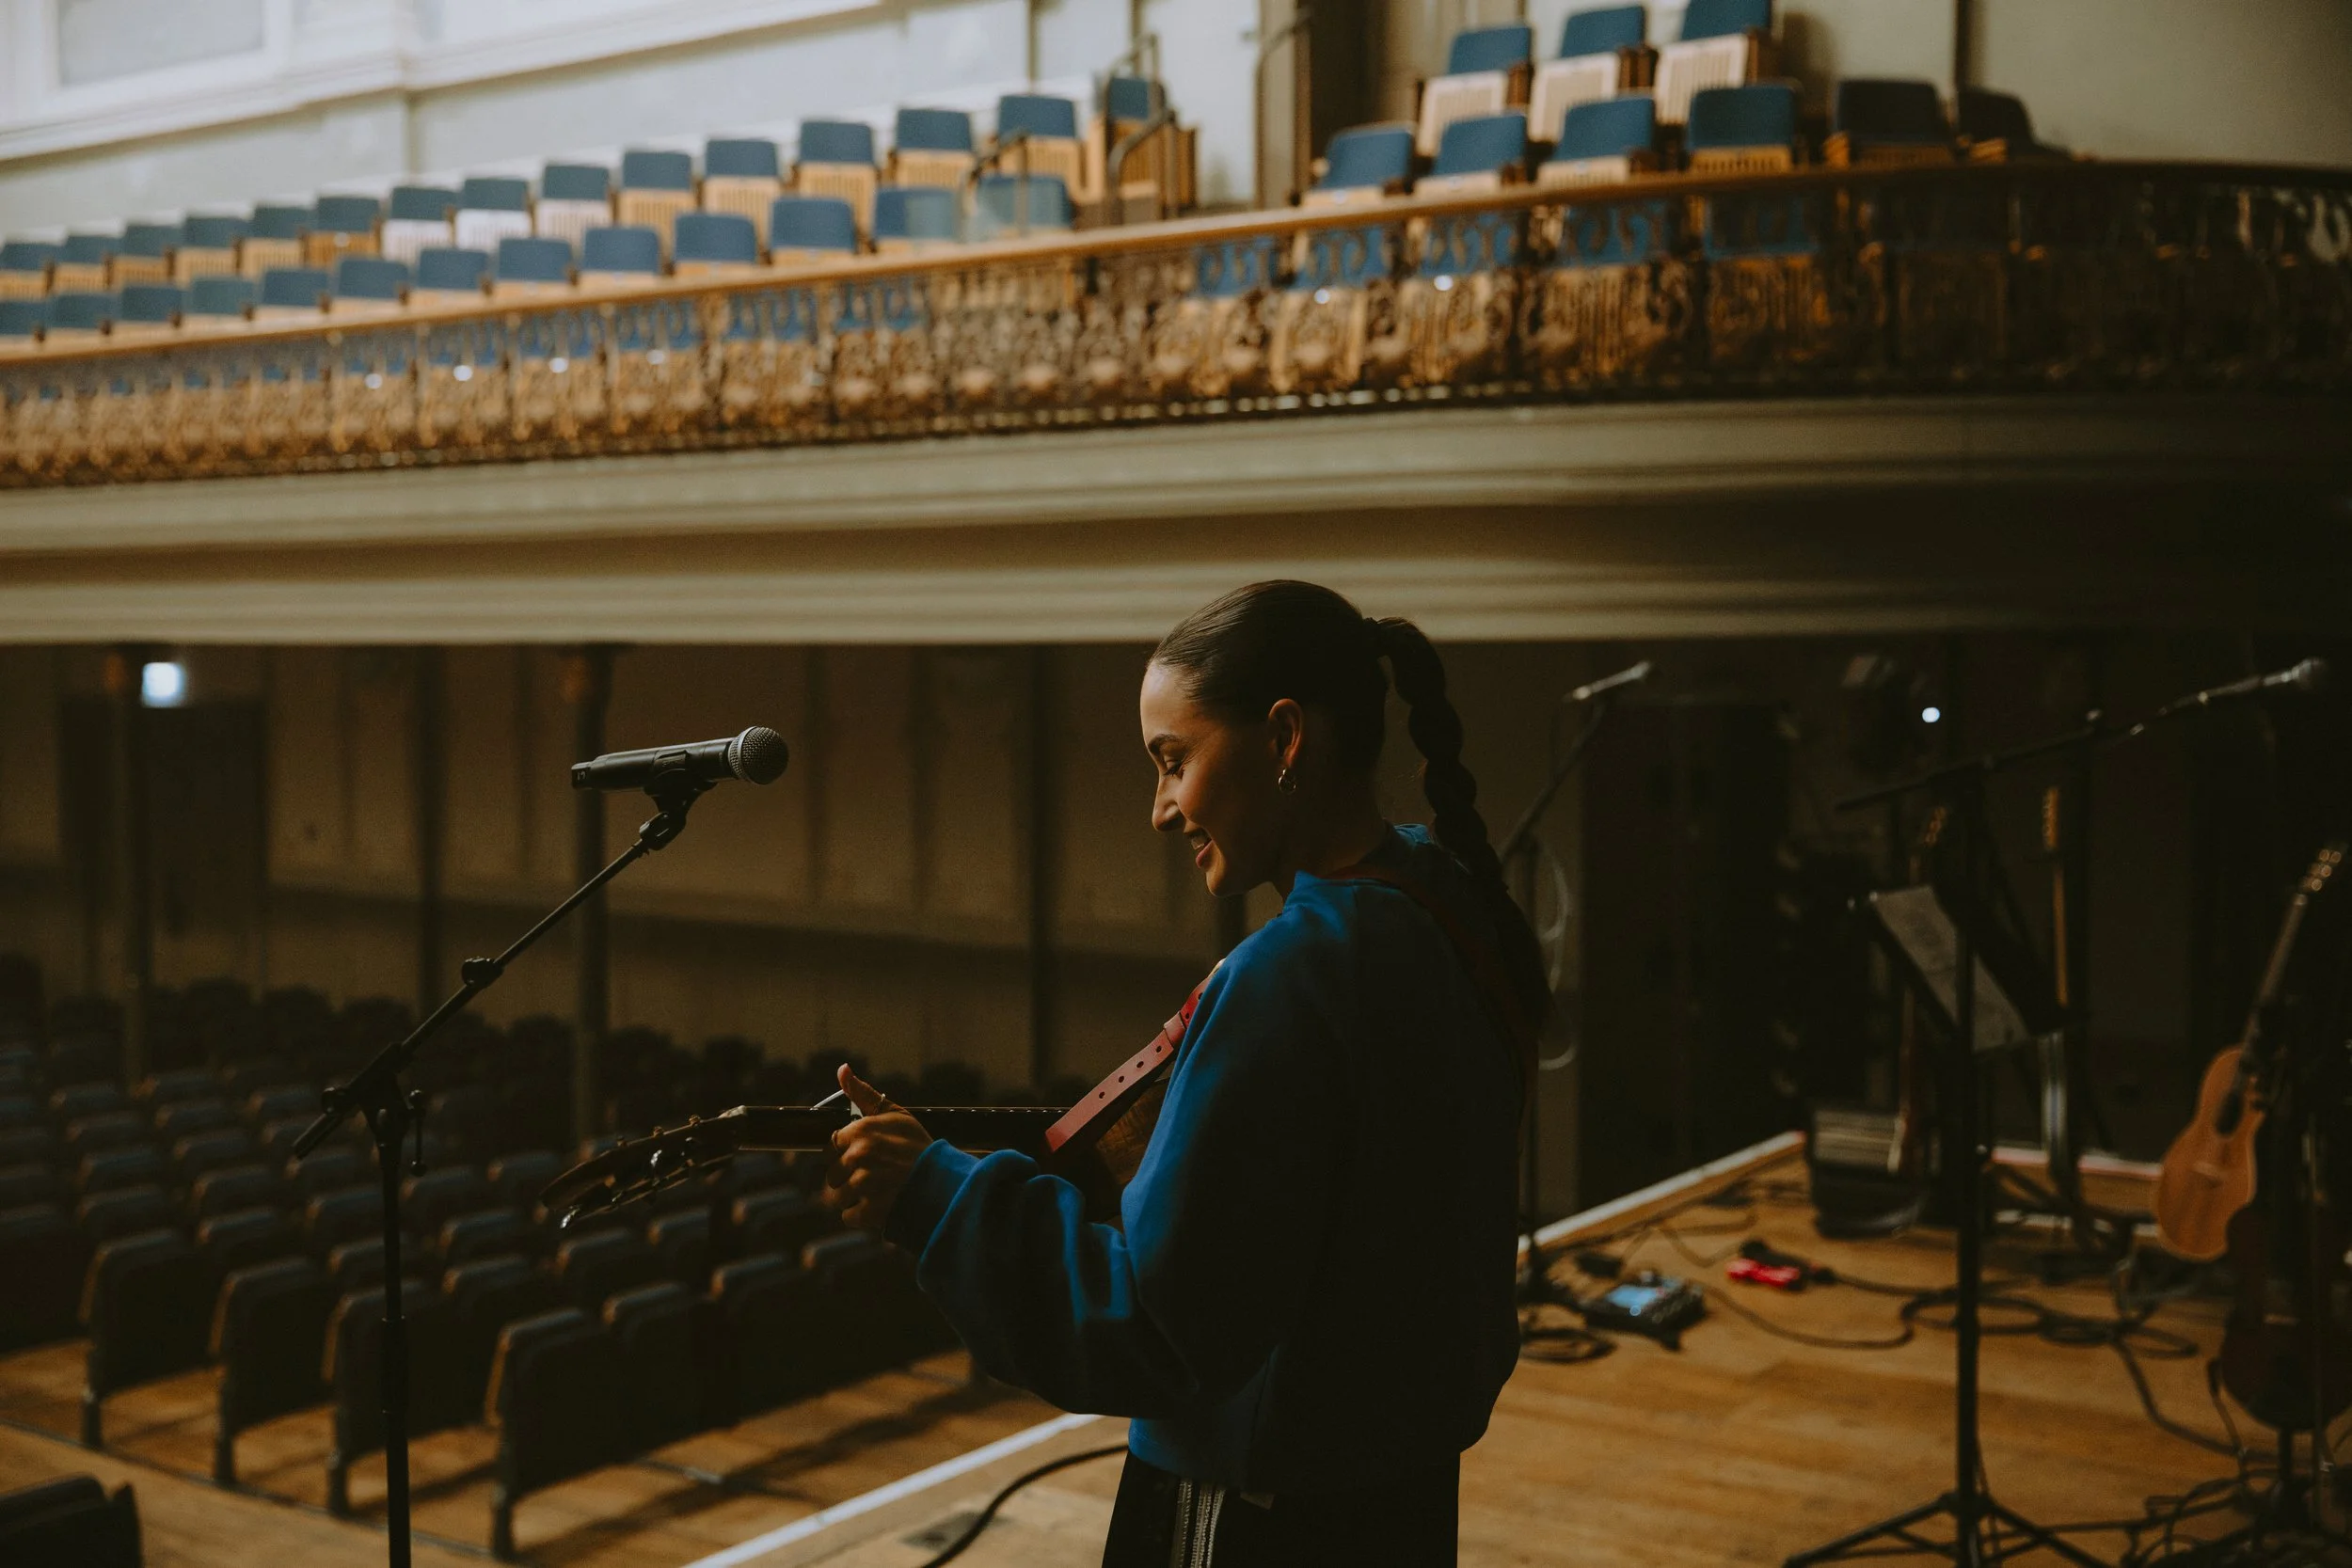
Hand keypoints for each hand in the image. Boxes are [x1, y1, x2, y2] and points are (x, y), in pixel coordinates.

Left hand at [822, 1064, 933, 1234]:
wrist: (945, 1182)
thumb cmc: (919, 1148)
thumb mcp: (895, 1115)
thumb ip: (864, 1094)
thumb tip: (842, 1068)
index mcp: (860, 1132)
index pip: (833, 1145)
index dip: (847, 1152)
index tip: (866, 1157)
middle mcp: (858, 1157)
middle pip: (832, 1174)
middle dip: (848, 1177)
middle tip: (874, 1177)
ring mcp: (862, 1186)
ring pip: (838, 1197)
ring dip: (855, 1198)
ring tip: (879, 1192)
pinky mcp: (869, 1212)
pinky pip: (849, 1217)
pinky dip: (862, 1216)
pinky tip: (881, 1206)